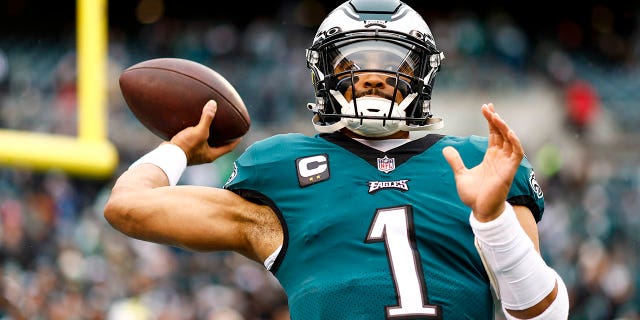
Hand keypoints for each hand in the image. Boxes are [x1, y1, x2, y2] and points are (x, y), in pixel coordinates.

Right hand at [170, 100, 241, 164]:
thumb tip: (213, 104)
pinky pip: (194, 139)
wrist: (167, 155)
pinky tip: (193, 125)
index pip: (229, 148)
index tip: (241, 134)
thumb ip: (207, 118)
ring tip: (210, 124)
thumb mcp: (199, 131)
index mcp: (212, 155)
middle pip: (218, 145)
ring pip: (205, 142)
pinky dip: (195, 132)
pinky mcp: (185, 149)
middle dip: (222, 137)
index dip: (236, 141)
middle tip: (227, 128)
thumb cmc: (186, 147)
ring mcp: (195, 153)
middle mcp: (204, 155)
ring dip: (208, 134)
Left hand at [443, 103, 523, 221]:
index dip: (491, 121)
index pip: (494, 134)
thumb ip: (455, 161)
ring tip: (496, 116)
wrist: (480, 211)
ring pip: (510, 140)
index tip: (486, 108)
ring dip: (504, 127)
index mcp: (491, 157)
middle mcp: (500, 158)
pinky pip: (516, 153)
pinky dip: (515, 142)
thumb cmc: (474, 196)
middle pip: (501, 133)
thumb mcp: (461, 174)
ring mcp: (506, 164)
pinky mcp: (509, 171)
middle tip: (488, 107)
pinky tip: (509, 132)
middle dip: (496, 119)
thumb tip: (446, 148)